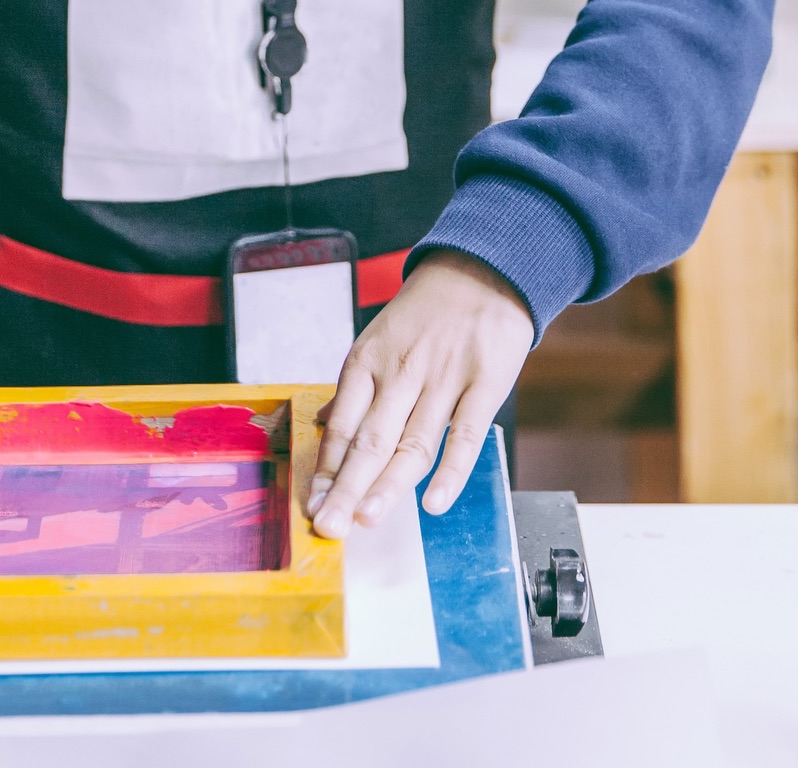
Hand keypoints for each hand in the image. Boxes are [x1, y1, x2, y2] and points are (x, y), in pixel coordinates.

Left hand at [308, 251, 532, 535]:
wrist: (482, 272)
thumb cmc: (425, 314)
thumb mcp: (378, 340)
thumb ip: (355, 389)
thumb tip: (322, 424)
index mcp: (368, 361)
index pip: (341, 423)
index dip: (326, 468)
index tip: (313, 505)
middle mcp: (400, 372)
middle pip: (369, 439)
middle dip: (347, 487)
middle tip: (331, 527)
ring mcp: (442, 378)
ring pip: (412, 442)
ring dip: (389, 486)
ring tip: (367, 521)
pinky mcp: (484, 384)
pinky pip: (465, 434)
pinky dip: (451, 471)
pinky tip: (434, 502)